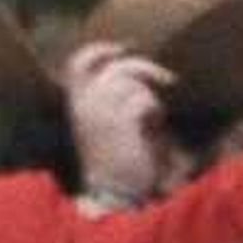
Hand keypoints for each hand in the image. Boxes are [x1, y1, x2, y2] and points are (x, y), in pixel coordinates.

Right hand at [62, 40, 176, 207]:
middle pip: (115, 67)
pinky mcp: (120, 122)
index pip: (79, 63)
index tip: (124, 49)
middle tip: (165, 79)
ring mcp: (101, 113)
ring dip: (149, 96)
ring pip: (131, 83)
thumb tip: (135, 69)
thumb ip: (115, 96)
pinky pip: (142, 101)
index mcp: (78, 105)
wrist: (117, 193)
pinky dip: (153, 110)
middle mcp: (85, 105)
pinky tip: (154, 125)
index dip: (102, 50)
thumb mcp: (109, 123)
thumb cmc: (119, 159)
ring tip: (154, 117)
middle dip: (142, 68)